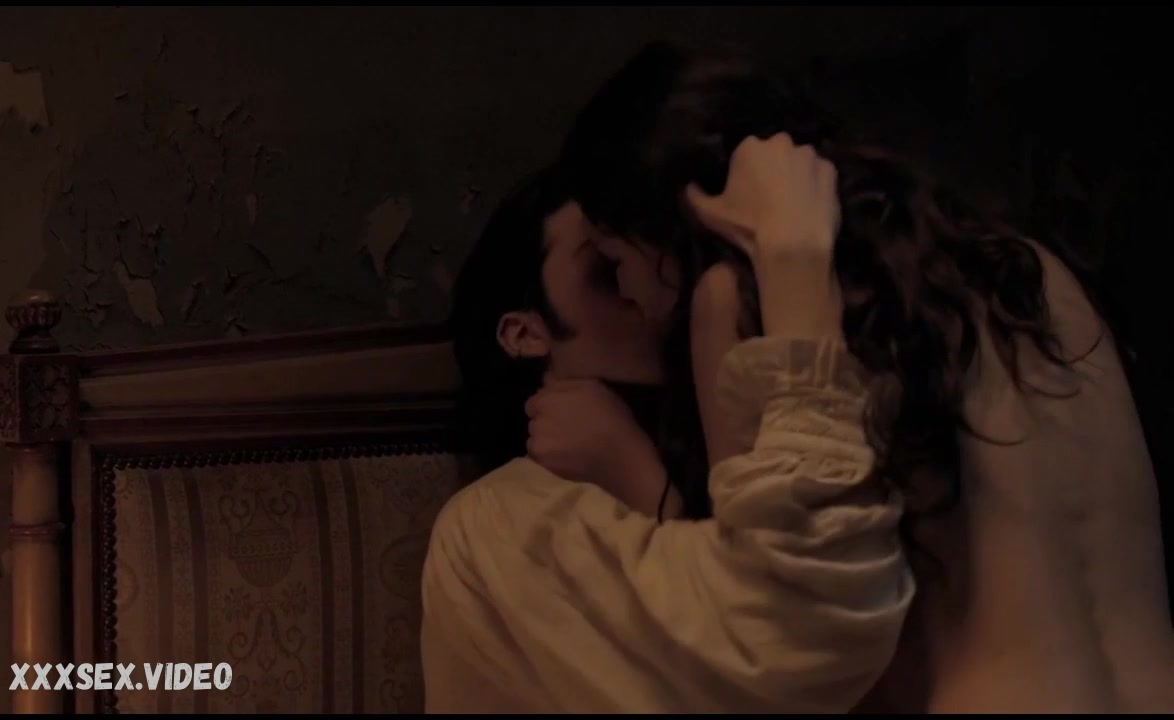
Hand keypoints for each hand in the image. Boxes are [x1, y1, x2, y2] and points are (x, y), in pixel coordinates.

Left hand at [526, 379, 668, 514]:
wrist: (619, 454)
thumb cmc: (610, 416)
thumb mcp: (592, 386)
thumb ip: (565, 384)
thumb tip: (547, 383)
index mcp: (546, 400)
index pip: (534, 402)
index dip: (548, 405)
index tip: (563, 411)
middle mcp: (536, 421)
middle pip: (535, 420)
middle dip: (546, 421)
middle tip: (567, 426)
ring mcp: (538, 445)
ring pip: (536, 439)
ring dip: (546, 439)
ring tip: (568, 443)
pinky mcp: (544, 465)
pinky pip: (540, 456)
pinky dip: (549, 455)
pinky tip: (566, 455)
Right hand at [684, 133, 838, 264]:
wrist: (793, 243)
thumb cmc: (748, 226)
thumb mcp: (710, 214)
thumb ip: (695, 197)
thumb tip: (688, 187)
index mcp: (749, 147)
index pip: (745, 155)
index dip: (746, 175)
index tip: (747, 196)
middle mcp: (780, 142)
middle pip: (774, 154)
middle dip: (772, 170)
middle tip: (770, 199)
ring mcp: (808, 154)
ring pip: (798, 162)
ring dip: (795, 175)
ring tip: (793, 204)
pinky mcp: (830, 170)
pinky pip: (819, 174)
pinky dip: (815, 185)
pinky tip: (809, 206)